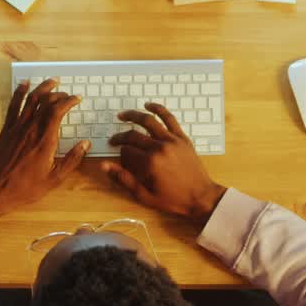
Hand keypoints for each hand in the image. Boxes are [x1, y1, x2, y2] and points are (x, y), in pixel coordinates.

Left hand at [0, 79, 88, 217]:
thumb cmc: (28, 187)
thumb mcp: (55, 178)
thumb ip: (72, 159)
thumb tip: (86, 143)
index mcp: (45, 140)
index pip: (58, 111)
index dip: (69, 101)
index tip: (77, 99)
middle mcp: (31, 129)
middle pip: (46, 102)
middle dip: (59, 94)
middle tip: (67, 95)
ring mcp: (17, 127)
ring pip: (31, 100)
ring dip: (42, 88)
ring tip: (52, 81)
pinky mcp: (7, 129)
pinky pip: (13, 106)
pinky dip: (19, 92)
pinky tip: (25, 84)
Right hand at [102, 103, 226, 221]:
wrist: (201, 197)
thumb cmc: (173, 200)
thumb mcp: (145, 195)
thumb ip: (124, 179)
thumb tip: (104, 166)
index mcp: (150, 163)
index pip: (126, 151)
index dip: (120, 154)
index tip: (118, 158)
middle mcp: (159, 148)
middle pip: (133, 135)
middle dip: (120, 137)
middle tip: (114, 140)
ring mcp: (172, 140)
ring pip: (148, 121)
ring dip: (133, 116)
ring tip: (122, 116)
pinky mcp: (182, 138)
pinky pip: (169, 118)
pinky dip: (158, 109)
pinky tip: (148, 105)